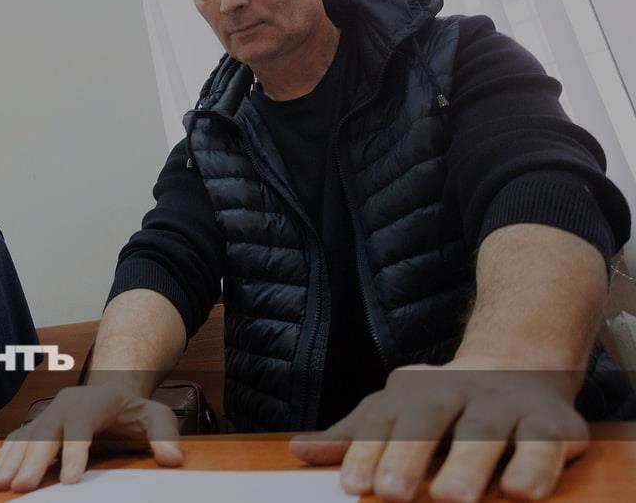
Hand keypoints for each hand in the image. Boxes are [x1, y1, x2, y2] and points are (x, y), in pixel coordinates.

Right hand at [0, 384, 182, 492]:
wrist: (113, 390)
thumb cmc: (134, 409)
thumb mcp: (157, 416)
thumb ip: (165, 434)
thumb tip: (172, 458)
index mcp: (92, 402)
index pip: (81, 426)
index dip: (76, 452)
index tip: (72, 480)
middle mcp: (64, 405)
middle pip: (45, 433)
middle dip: (32, 461)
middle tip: (20, 488)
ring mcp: (48, 415)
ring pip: (25, 437)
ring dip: (10, 461)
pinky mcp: (39, 426)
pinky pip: (17, 441)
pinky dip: (4, 458)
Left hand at [289, 357, 588, 501]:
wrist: (521, 363)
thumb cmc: (445, 404)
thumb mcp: (398, 412)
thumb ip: (354, 436)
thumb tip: (299, 451)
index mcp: (413, 392)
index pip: (384, 421)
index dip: (366, 452)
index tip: (352, 487)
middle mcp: (457, 391)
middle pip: (429, 420)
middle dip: (409, 456)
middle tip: (391, 493)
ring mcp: (504, 404)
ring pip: (485, 432)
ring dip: (468, 465)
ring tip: (451, 497)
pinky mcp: (552, 423)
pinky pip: (542, 444)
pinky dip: (533, 467)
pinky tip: (520, 492)